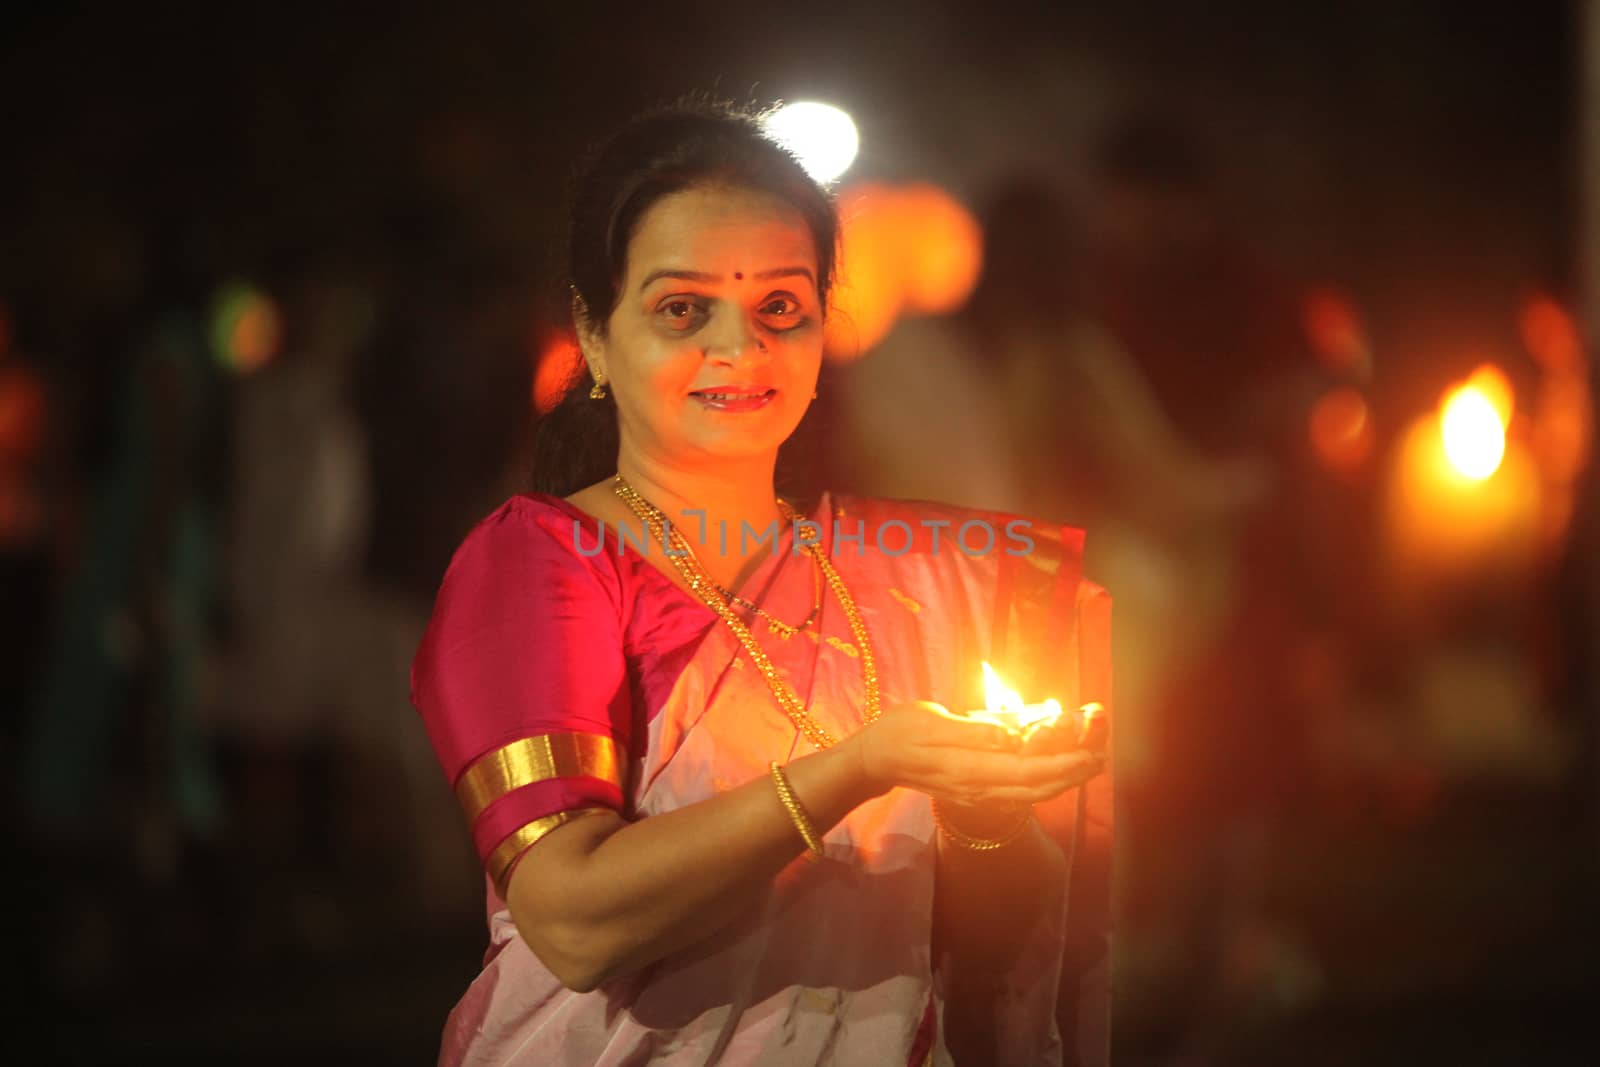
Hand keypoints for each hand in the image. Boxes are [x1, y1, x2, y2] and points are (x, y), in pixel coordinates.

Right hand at [847, 701, 1104, 806]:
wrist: (875, 760)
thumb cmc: (900, 733)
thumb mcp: (933, 722)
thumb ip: (975, 730)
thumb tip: (1012, 735)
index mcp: (972, 769)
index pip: (1029, 772)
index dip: (1065, 765)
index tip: (1093, 754)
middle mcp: (979, 787)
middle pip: (1037, 787)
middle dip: (1073, 775)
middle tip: (1103, 758)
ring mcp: (977, 793)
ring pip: (1029, 792)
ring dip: (1062, 780)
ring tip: (1088, 763)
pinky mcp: (974, 790)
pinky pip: (1017, 789)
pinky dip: (1042, 779)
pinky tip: (1054, 767)